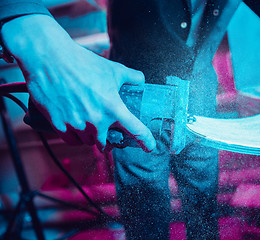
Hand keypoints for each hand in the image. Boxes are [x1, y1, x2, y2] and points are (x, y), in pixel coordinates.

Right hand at [1, 14, 155, 151]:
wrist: (51, 59)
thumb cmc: (83, 63)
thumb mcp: (113, 69)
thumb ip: (131, 77)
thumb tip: (141, 79)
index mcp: (113, 107)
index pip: (135, 130)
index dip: (145, 140)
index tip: (149, 147)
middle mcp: (96, 120)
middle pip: (106, 143)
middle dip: (107, 140)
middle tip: (105, 132)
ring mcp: (76, 124)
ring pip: (88, 141)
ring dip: (90, 136)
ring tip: (88, 124)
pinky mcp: (59, 125)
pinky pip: (71, 140)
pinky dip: (75, 136)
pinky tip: (75, 126)